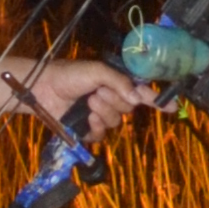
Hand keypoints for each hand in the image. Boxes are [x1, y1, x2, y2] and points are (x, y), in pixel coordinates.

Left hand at [1, 53, 142, 144]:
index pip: (138, 93)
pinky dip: (97, 127)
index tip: (164, 104)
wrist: (45, 88)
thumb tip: (138, 99)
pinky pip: (101, 135)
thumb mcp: (97, 71)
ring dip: (104, 111)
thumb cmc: (70, 75)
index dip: (152, 99)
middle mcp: (110, 100)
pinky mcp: (85, 130)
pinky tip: (89, 118)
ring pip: (115, 122)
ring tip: (90, 101)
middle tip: (98, 92)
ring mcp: (98, 116)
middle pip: (127, 109)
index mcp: (115, 85)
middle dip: (115, 101)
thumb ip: (119, 82)